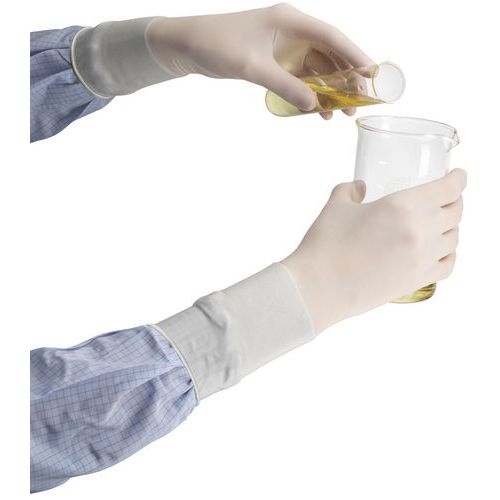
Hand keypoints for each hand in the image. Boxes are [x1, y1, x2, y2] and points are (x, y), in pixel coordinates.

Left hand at [147, 3, 373, 118]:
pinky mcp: (274, 61)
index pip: (332, 38)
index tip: (373, 74)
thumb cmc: (216, 45)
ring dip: (329, 89)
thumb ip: (285, 86)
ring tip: (341, 113)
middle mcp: (291, 31)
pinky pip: (300, 78)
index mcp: (290, 21)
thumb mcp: (252, 66)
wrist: (187, 46)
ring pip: (316, 68)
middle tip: (358, 104)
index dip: (355, 55)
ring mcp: (283, 47)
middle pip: (329, 54)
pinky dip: (310, 93)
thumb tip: (314, 105)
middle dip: (345, 78)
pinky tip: (317, 110)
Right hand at [282, 169, 466, 331]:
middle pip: (455, 212)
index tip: (459, 175)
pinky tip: (440, 249)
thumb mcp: (336, 206)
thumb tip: (360, 187)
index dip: (459, 178)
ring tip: (441, 223)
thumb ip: (350, 190)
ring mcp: (422, 259)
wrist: (318, 287)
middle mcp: (419, 231)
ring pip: (455, 238)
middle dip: (455, 200)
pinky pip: (448, 265)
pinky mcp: (417, 281)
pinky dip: (449, 253)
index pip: (448, 188)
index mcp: (402, 206)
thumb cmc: (325, 246)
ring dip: (451, 227)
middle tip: (447, 196)